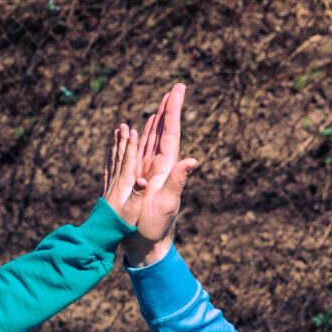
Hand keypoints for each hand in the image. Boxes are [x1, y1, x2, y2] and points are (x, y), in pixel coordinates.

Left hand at [101, 120, 139, 226]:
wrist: (100, 239)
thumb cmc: (120, 227)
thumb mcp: (132, 213)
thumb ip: (137, 196)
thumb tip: (143, 181)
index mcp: (124, 187)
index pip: (128, 162)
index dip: (131, 146)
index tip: (132, 131)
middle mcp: (116, 184)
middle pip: (119, 157)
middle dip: (122, 141)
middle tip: (123, 125)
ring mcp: (110, 187)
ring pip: (113, 161)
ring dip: (115, 146)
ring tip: (116, 132)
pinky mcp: (107, 193)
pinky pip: (108, 170)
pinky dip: (109, 159)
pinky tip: (109, 153)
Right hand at [122, 84, 196, 267]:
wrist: (145, 242)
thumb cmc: (156, 226)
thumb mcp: (168, 203)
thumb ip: (178, 181)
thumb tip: (192, 161)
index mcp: (168, 167)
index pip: (171, 132)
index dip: (174, 111)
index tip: (178, 90)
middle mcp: (161, 166)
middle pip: (163, 131)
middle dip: (168, 110)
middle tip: (174, 89)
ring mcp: (150, 171)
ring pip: (152, 140)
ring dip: (156, 122)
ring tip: (160, 105)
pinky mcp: (140, 178)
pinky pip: (139, 152)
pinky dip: (139, 138)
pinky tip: (139, 132)